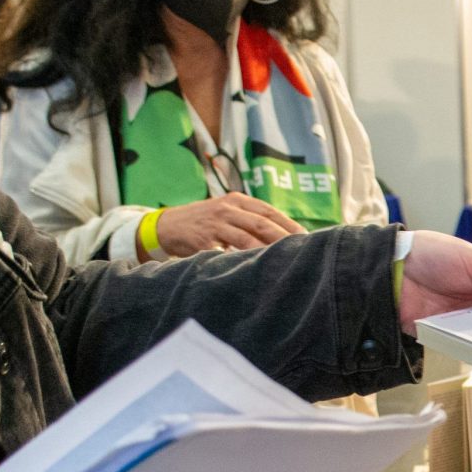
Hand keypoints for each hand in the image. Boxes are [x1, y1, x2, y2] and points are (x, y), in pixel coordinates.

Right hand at [147, 194, 303, 258]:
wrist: (164, 226)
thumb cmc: (204, 223)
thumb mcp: (226, 213)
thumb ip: (250, 220)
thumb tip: (284, 235)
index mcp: (236, 201)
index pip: (269, 211)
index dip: (288, 224)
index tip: (306, 237)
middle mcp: (227, 209)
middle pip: (261, 223)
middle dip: (283, 237)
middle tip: (301, 251)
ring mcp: (214, 224)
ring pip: (245, 238)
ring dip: (266, 250)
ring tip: (283, 261)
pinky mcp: (202, 241)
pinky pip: (224, 253)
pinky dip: (240, 261)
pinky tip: (254, 270)